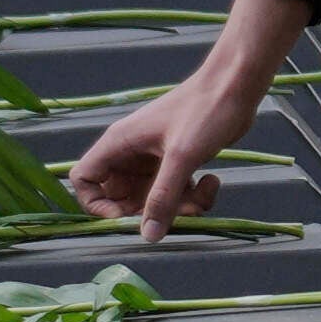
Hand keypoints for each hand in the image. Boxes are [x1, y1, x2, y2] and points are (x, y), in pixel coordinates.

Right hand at [66, 65, 258, 228]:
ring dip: (178, 208)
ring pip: (153, 200)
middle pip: (121, 198)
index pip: (84, 178)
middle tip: (172, 211)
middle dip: (148, 212)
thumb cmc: (204, 110)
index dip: (97, 204)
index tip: (123, 216)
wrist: (236, 85)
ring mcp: (154, 159)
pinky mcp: (177, 162)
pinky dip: (194, 196)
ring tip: (200, 196)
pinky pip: (176, 193)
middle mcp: (132, 153)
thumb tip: (148, 235)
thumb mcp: (181, 156)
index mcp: (120, 143)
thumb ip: (163, 197)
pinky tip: (211, 181)